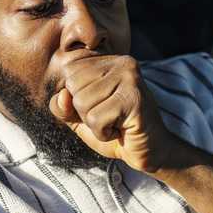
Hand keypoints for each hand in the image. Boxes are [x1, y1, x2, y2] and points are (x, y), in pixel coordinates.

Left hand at [48, 54, 174, 171]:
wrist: (150, 151)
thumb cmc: (116, 131)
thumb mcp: (80, 117)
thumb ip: (62, 106)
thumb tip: (62, 96)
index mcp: (109, 60)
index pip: (69, 71)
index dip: (77, 97)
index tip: (101, 105)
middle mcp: (121, 62)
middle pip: (73, 85)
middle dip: (85, 111)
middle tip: (110, 116)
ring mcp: (130, 78)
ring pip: (82, 103)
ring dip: (95, 124)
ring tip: (116, 122)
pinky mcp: (133, 98)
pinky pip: (96, 119)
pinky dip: (104, 133)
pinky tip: (122, 130)